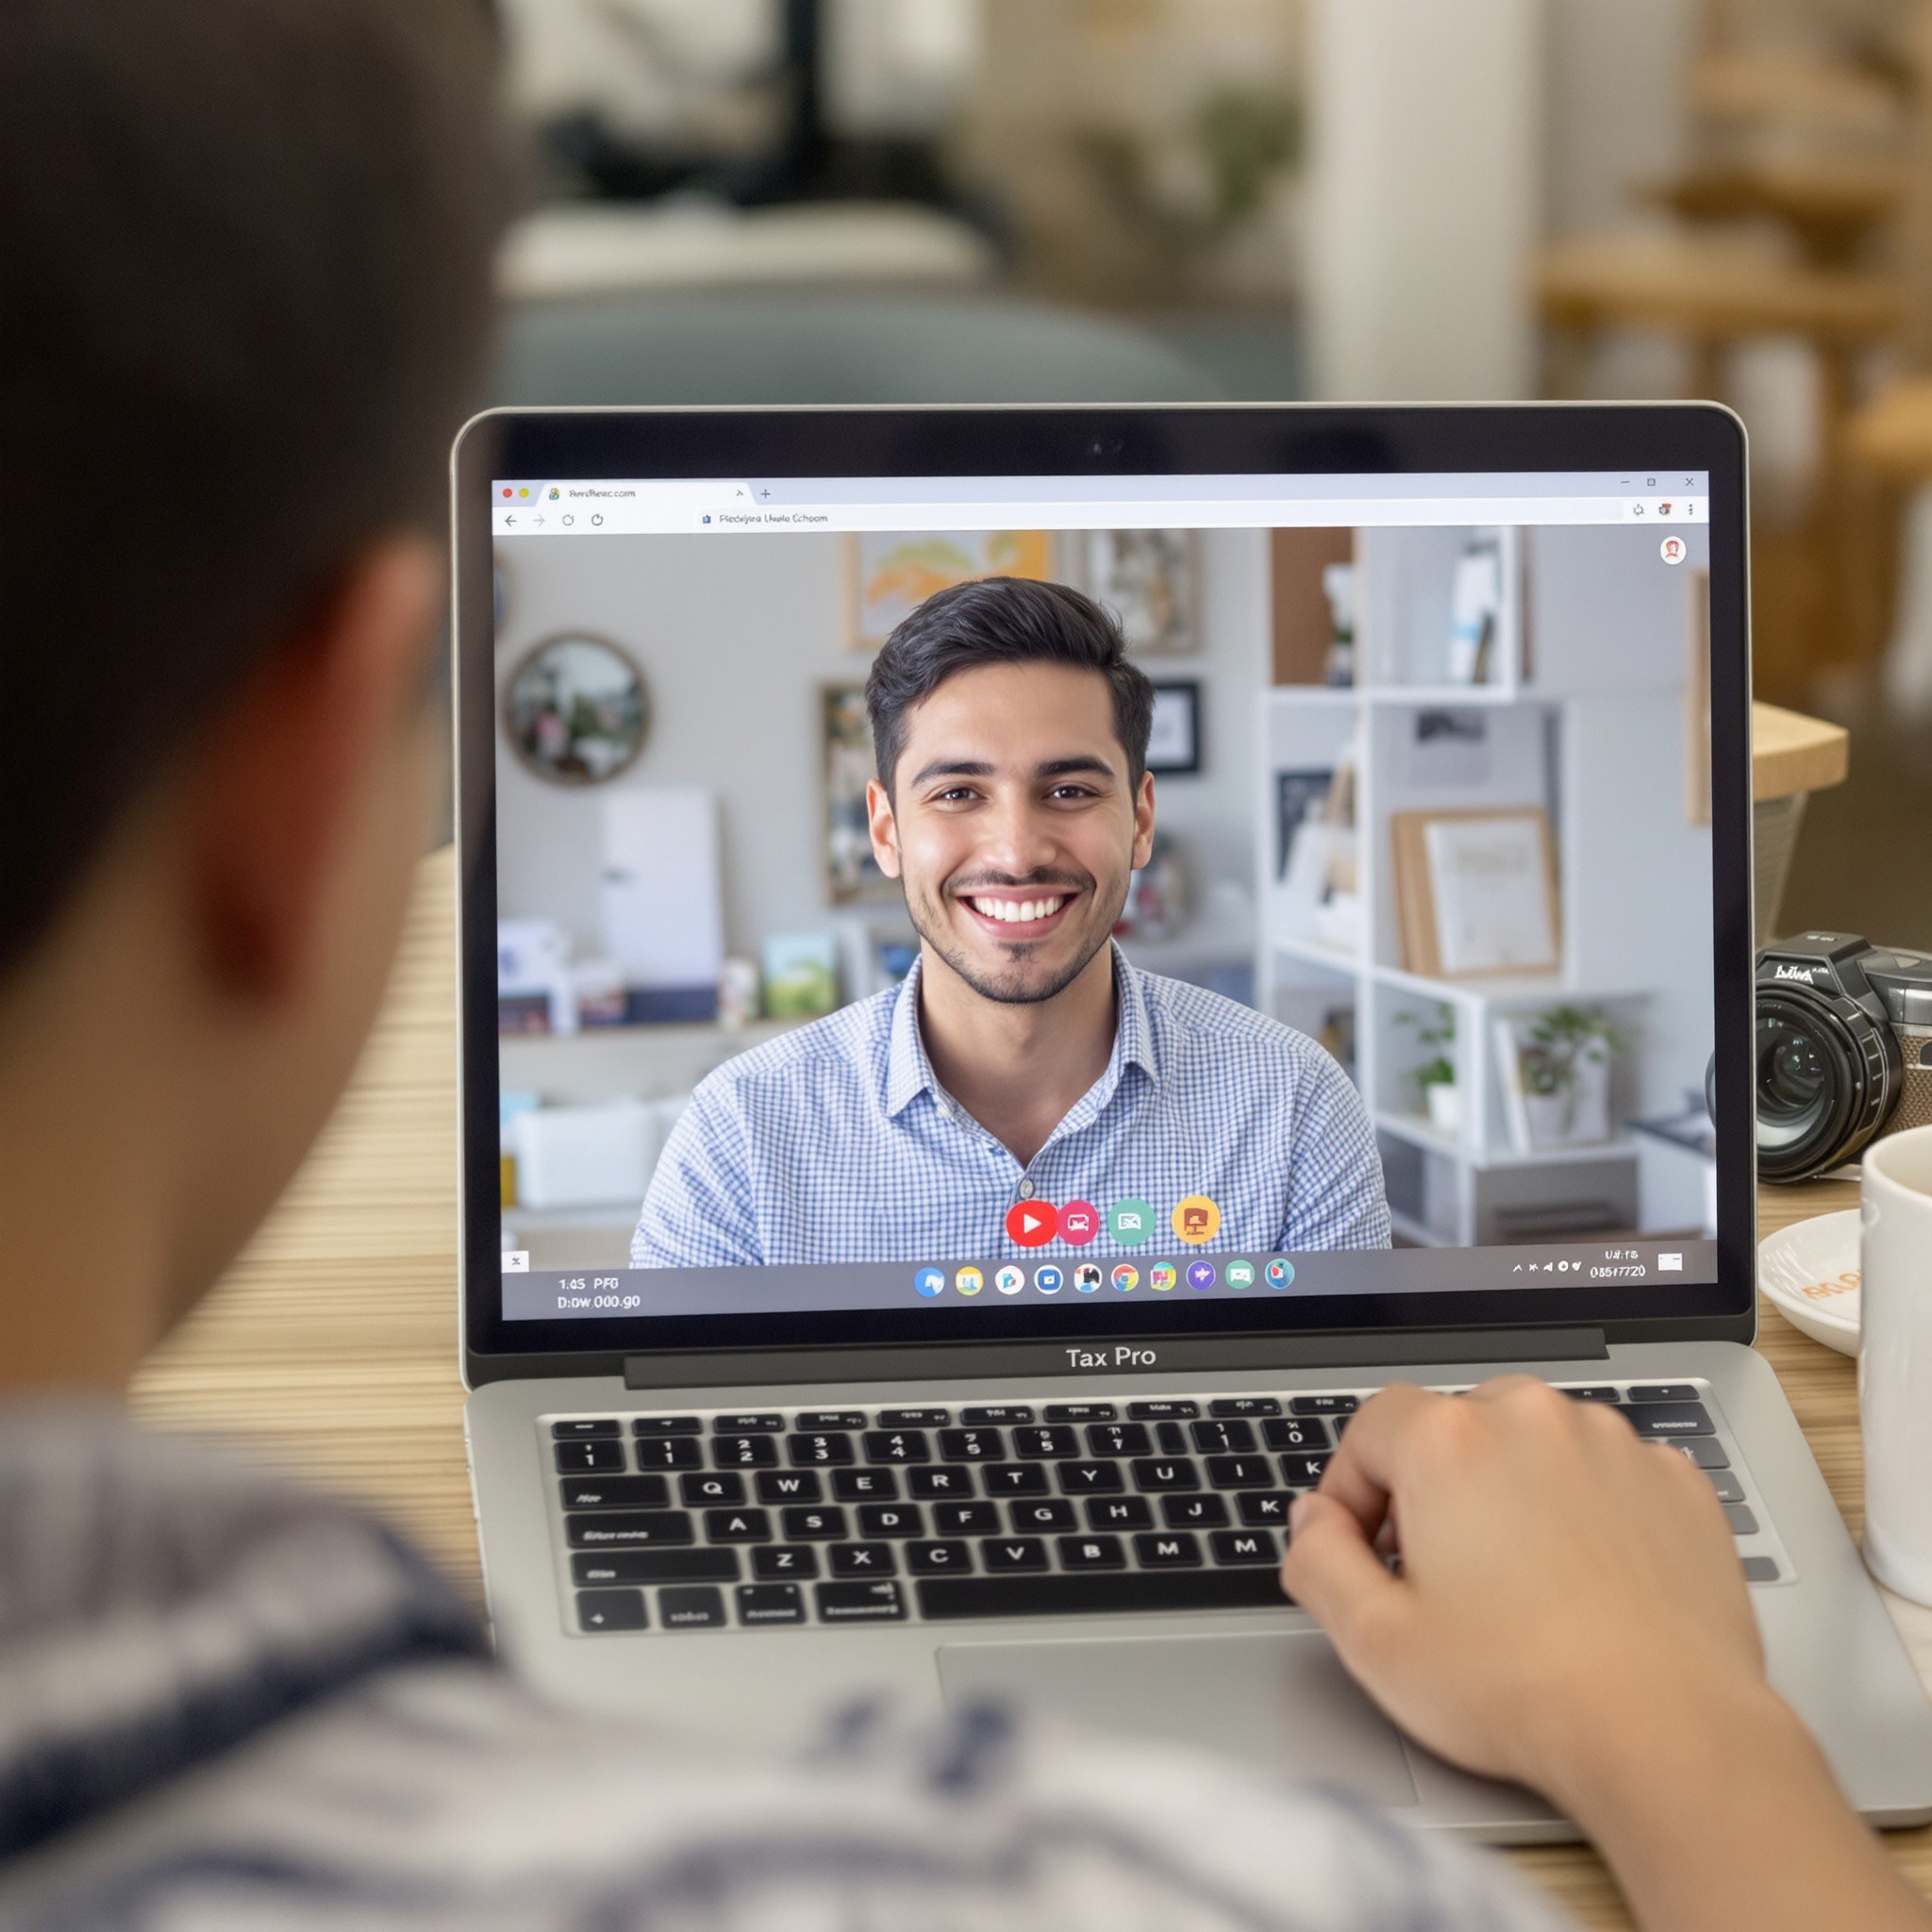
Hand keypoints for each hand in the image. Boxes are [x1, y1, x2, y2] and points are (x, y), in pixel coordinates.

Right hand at [1281, 1377, 1930, 1931]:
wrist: (1670, 1736)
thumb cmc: (1524, 1693)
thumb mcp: (1374, 1642)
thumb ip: (1317, 1561)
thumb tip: (1313, 1522)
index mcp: (1449, 1441)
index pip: (1371, 1427)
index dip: (1353, 1491)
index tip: (1365, 1550)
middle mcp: (1533, 1419)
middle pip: (1454, 1427)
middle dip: (1435, 1488)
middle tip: (1440, 1575)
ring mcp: (1614, 1445)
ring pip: (1533, 1444)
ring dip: (1512, 1493)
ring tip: (1520, 1584)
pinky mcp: (1676, 1481)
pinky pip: (1607, 1472)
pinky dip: (1588, 1510)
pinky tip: (1585, 1582)